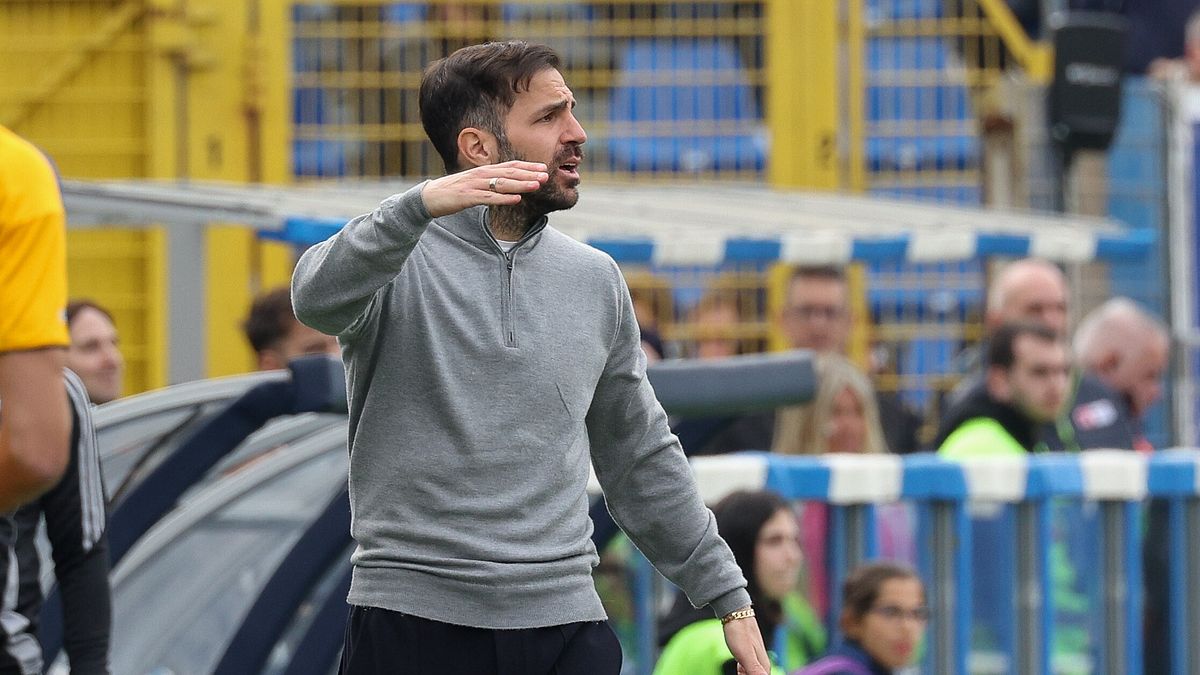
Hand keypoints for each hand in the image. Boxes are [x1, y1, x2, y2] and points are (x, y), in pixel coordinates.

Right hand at [420, 161, 548, 216]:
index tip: (543, 167)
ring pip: (501, 184)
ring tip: (536, 185)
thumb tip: (509, 187)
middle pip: (509, 173)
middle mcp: (481, 175)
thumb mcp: (474, 184)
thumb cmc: (453, 192)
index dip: (527, 166)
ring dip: (520, 184)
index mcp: (484, 171)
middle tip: (546, 175)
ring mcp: (474, 185)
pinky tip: (516, 200)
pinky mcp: (467, 197)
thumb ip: (490, 184)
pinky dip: (503, 198)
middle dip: (528, 174)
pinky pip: (488, 198)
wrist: (429, 197)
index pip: (509, 166)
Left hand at [722, 612, 770, 674]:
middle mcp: (762, 663)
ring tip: (739, 671)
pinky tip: (738, 668)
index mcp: (763, 667)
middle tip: (740, 671)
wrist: (736, 613)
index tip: (743, 673)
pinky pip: (747, 669)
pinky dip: (743, 673)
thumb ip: (754, 669)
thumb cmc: (739, 633)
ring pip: (752, 674)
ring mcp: (755, 658)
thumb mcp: (745, 654)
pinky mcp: (748, 654)